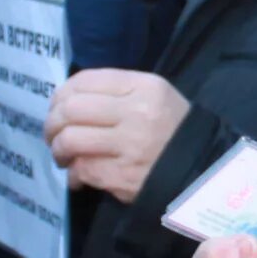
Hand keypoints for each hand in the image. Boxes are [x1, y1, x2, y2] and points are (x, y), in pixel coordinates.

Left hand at [45, 69, 189, 203]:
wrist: (204, 171)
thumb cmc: (173, 131)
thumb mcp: (154, 98)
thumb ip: (115, 93)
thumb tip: (67, 101)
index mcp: (144, 87)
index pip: (86, 81)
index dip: (62, 94)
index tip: (57, 107)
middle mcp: (136, 113)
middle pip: (71, 109)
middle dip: (52, 123)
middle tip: (52, 134)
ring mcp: (129, 146)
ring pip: (70, 140)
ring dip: (58, 150)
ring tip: (63, 155)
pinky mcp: (123, 176)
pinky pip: (82, 169)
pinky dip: (73, 174)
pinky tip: (78, 176)